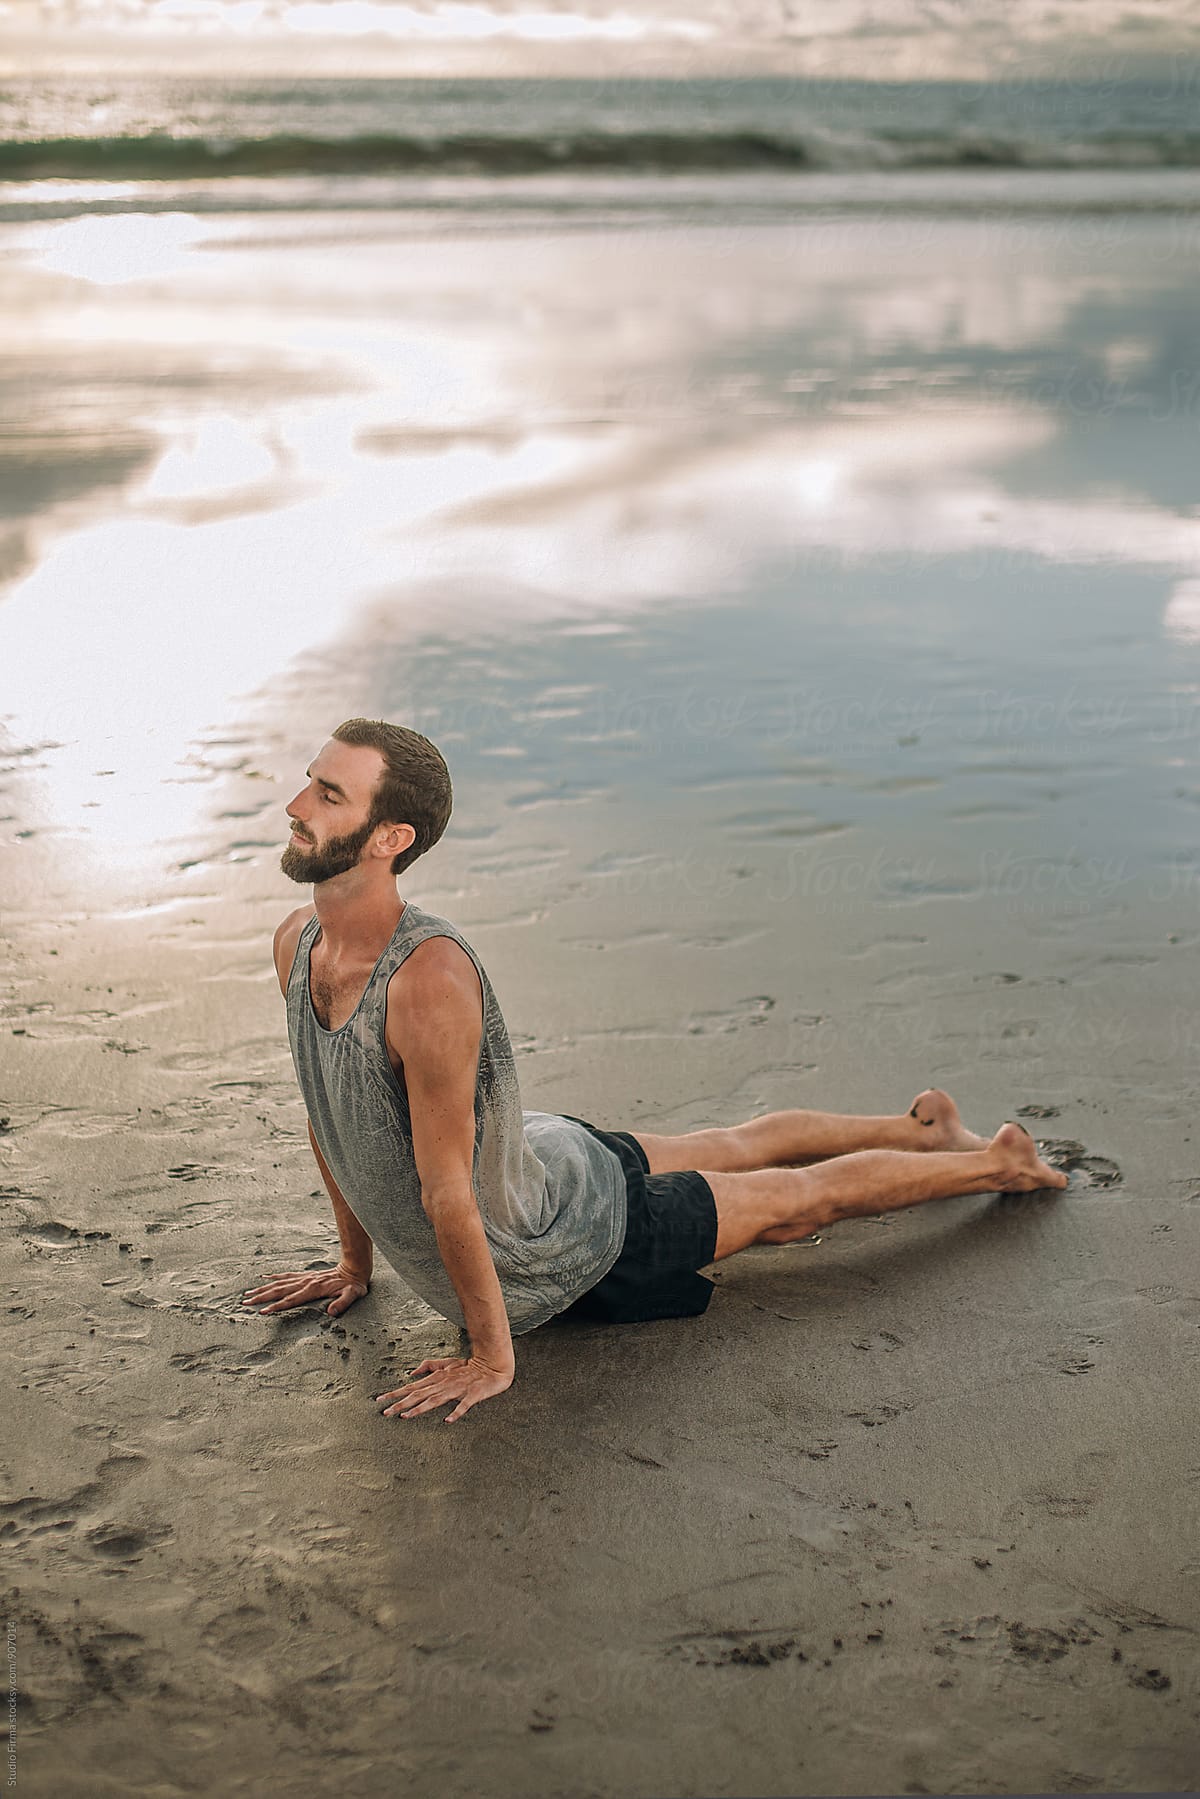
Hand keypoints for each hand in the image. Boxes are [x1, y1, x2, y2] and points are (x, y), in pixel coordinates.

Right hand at [240, 1263, 369, 1317]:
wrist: (354, 1268)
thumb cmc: (354, 1285)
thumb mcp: (353, 1295)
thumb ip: (343, 1303)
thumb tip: (332, 1312)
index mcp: (314, 1289)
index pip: (291, 1300)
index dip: (277, 1306)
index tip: (263, 1311)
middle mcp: (306, 1283)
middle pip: (279, 1290)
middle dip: (261, 1297)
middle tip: (245, 1302)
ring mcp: (304, 1278)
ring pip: (279, 1283)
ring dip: (263, 1288)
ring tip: (248, 1293)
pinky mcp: (305, 1276)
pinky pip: (286, 1276)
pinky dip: (274, 1277)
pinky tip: (264, 1278)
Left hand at [374, 1354, 512, 1422]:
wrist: (493, 1366)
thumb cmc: (468, 1367)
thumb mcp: (447, 1363)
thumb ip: (429, 1366)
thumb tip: (412, 1373)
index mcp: (437, 1378)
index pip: (412, 1387)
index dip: (396, 1393)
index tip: (380, 1400)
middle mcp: (443, 1384)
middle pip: (419, 1394)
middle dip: (401, 1402)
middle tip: (385, 1411)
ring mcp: (457, 1390)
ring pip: (436, 1400)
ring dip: (420, 1408)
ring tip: (406, 1416)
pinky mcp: (472, 1395)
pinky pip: (463, 1405)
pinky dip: (455, 1412)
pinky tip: (448, 1420)